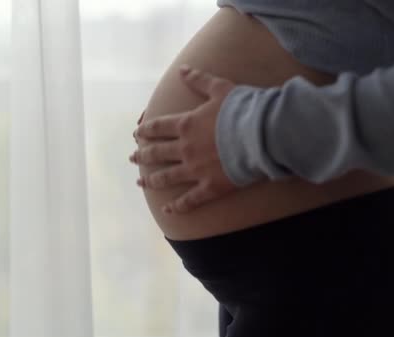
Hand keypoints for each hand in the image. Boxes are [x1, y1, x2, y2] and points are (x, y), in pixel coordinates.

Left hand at [130, 64, 241, 214]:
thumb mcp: (219, 88)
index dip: (145, 131)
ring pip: (166, 177)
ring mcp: (195, 170)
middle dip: (142, 155)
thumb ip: (199, 80)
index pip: (157, 128)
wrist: (261, 134)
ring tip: (141, 182)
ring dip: (151, 180)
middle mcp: (185, 148)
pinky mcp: (209, 187)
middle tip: (133, 158)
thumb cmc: (242, 108)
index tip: (136, 134)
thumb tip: (182, 69)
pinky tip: (166, 210)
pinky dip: (177, 206)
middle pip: (156, 153)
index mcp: (186, 125)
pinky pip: (189, 200)